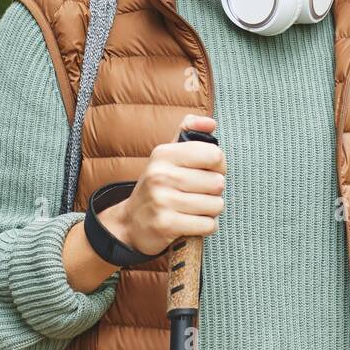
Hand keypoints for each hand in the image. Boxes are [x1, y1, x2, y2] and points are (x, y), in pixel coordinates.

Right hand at [99, 114, 225, 256]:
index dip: (219, 166)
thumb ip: (189, 131)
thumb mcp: (167, 155)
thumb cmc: (158, 186)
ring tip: (193, 208)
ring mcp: (162, 200)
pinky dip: (205, 226)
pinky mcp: (166, 225)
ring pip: (215, 205)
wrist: (130, 222)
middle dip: (213, 192)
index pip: (214, 154)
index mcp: (163, 154)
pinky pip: (208, 225)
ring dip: (210, 210)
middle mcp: (160, 175)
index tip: (208, 172)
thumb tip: (211, 123)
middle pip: (217, 183)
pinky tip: (191, 222)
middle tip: (197, 194)